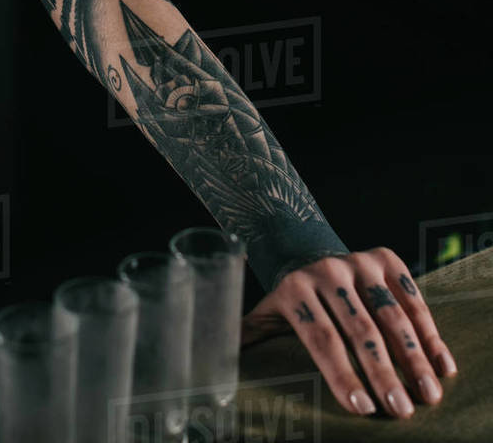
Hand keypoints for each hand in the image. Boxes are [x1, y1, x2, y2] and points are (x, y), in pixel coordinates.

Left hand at [240, 248, 457, 418]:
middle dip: (382, 373)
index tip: (362, 409)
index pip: (320, 337)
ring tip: (428, 396)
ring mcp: (358, 262)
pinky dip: (430, 332)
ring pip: (390, 315)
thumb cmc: (289, 295)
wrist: (305, 245)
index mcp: (294, 287)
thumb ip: (249, 336)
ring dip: (413, 358)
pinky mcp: (386, 259)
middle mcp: (327, 271)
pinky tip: (442, 365)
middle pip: (359, 329)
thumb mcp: (266, 311)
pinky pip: (412, 297)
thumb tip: (215, 365)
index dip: (341, 373)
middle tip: (401, 411)